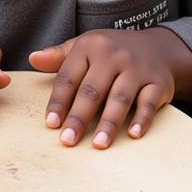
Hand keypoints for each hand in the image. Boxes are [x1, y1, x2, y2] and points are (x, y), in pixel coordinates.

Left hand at [29, 28, 191, 147]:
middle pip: (93, 90)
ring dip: (108, 123)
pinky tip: (132, 135)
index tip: (51, 123)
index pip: (69, 76)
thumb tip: (33, 59)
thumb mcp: (85, 47)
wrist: (158, 47)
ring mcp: (138, 68)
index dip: (59, 101)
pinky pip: (149, 102)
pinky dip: (141, 119)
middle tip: (68, 141)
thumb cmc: (111, 53)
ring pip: (120, 98)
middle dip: (79, 117)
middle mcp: (114, 55)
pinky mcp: (158, 82)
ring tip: (98, 145)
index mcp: (90, 46)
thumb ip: (59, 56)